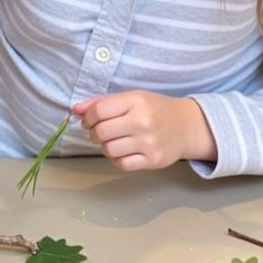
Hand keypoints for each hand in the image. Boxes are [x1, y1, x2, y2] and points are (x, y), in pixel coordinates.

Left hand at [72, 91, 215, 170]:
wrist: (187, 126)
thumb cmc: (155, 110)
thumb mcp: (131, 98)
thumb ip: (102, 102)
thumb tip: (75, 110)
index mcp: (137, 101)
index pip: (98, 111)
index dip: (87, 117)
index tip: (89, 120)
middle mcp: (143, 121)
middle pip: (101, 132)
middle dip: (94, 133)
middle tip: (100, 132)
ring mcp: (149, 142)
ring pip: (109, 150)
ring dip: (105, 147)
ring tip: (114, 141)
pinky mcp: (153, 160)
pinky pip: (121, 164)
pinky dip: (117, 159)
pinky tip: (124, 151)